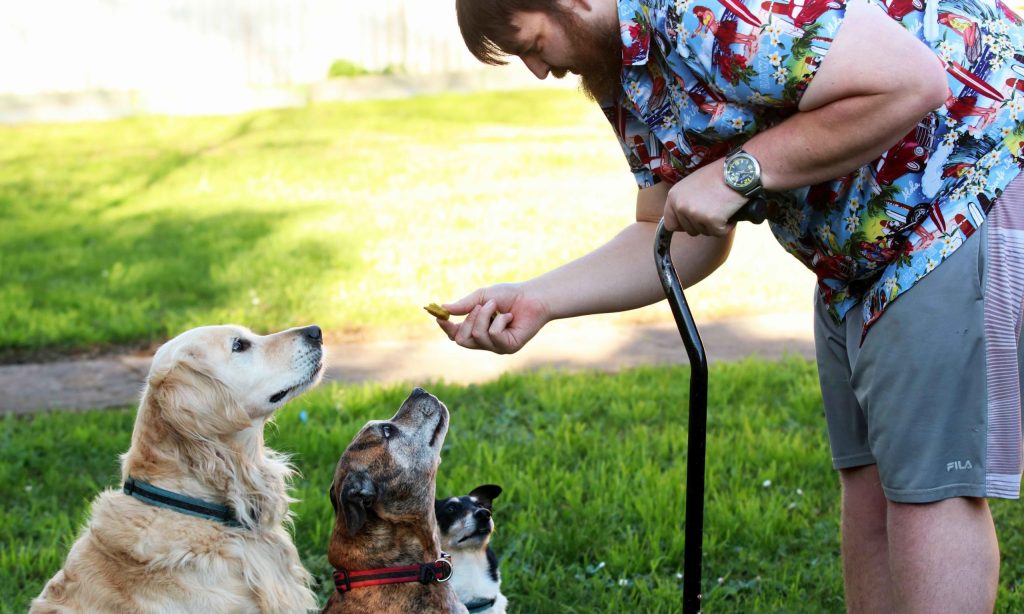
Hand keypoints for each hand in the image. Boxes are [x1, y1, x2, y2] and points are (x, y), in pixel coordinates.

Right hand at [435, 283, 549, 353]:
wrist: (532, 297)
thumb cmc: (509, 295)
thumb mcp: (483, 296)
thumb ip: (465, 304)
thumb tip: (443, 307)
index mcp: (477, 329)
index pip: (456, 335)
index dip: (447, 328)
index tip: (440, 317)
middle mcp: (485, 341)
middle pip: (462, 340)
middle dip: (468, 320)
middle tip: (480, 307)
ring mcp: (497, 347)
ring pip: (477, 336)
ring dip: (485, 316)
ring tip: (497, 306)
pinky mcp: (509, 347)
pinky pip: (493, 336)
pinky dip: (499, 321)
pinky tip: (510, 317)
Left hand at [663, 159, 748, 236]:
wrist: (736, 170)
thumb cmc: (717, 175)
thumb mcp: (691, 184)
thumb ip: (684, 200)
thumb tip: (683, 217)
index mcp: (674, 196)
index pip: (670, 224)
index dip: (683, 225)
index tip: (694, 221)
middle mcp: (681, 206)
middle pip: (689, 230)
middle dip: (702, 224)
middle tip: (714, 209)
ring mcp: (695, 214)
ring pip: (705, 232)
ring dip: (715, 224)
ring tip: (722, 208)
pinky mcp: (711, 220)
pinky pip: (719, 232)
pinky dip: (727, 226)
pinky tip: (730, 213)